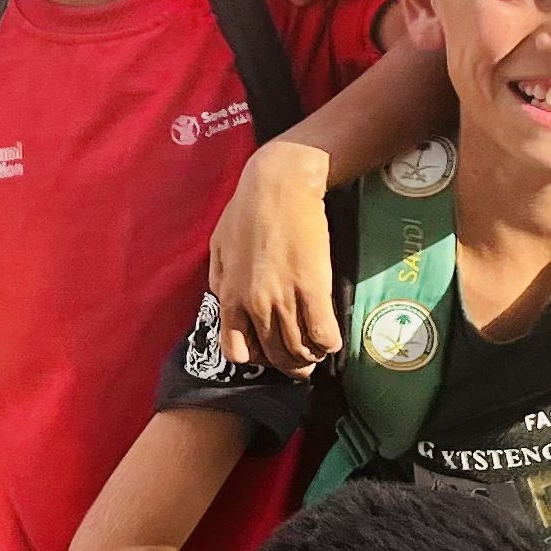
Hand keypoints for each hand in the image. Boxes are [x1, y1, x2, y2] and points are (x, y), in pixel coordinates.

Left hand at [207, 143, 340, 372]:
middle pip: (275, 356)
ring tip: (319, 351)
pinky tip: (332, 340)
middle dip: (291, 365)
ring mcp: (284, 298)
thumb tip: (223, 301)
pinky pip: (322, 334)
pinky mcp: (313, 288)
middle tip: (303, 362)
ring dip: (311, 357)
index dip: (257, 358)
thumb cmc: (247, 210)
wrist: (279, 185)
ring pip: (299, 350)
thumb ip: (219, 278)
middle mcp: (254, 304)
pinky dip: (329, 344)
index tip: (270, 352)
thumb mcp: (218, 246)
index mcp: (229, 296)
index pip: (237, 351)